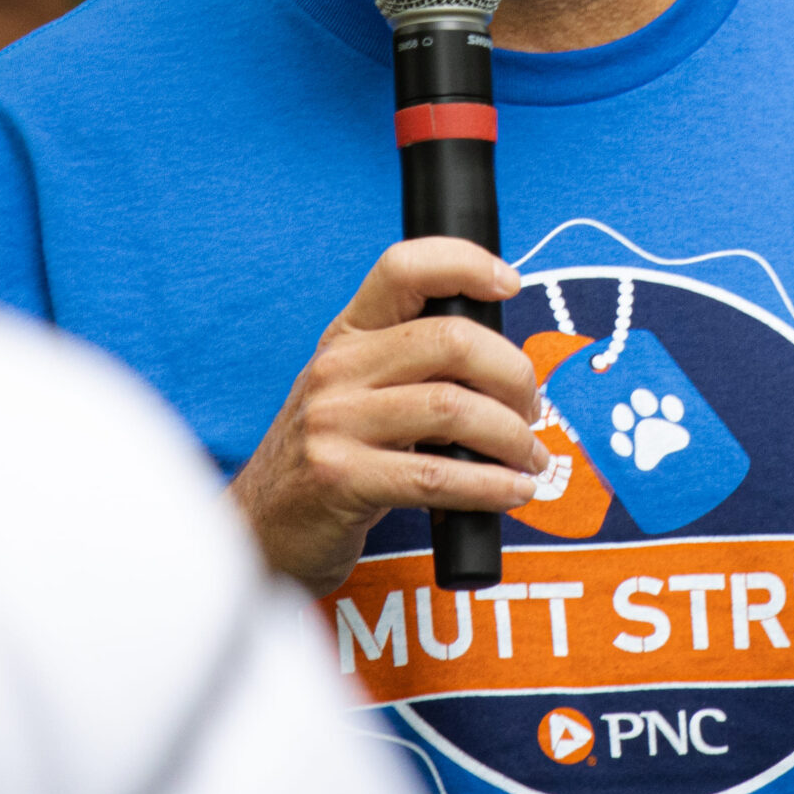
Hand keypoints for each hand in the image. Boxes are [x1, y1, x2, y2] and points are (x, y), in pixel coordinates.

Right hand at [230, 238, 548, 595]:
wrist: (262, 530)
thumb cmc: (330, 459)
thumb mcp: (358, 394)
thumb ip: (414, 368)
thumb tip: (507, 366)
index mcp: (348, 336)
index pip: (403, 268)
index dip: (464, 264)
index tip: (509, 285)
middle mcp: (338, 369)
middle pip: (450, 340)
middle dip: (513, 374)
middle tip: (531, 409)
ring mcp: (334, 423)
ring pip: (453, 408)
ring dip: (512, 437)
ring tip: (530, 458)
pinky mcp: (341, 479)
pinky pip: (438, 477)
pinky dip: (492, 485)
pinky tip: (513, 491)